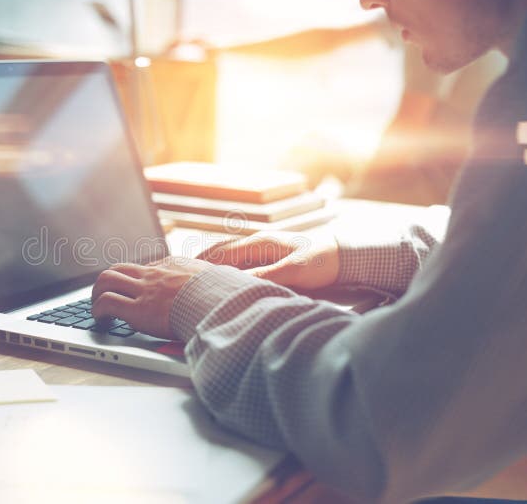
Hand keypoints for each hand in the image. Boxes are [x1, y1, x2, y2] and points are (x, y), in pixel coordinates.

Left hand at [91, 257, 211, 339]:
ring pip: (106, 280)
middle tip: (105, 297)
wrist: (220, 303)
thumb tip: (227, 279)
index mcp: (173, 266)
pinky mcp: (138, 310)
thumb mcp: (218, 277)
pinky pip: (107, 303)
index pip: (145, 268)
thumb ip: (212, 278)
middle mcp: (154, 275)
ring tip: (98, 309)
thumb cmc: (223, 295)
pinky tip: (100, 320)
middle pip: (118, 268)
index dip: (135, 281)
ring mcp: (144, 290)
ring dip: (97, 294)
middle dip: (107, 282)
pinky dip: (98, 311)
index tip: (134, 292)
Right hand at [196, 229, 338, 291]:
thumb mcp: (292, 272)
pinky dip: (228, 269)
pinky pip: (242, 263)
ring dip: (214, 265)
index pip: (222, 252)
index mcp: (260, 243)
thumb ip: (264, 276)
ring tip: (197, 278)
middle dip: (202, 262)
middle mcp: (259, 243)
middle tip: (182, 274)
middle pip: (222, 251)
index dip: (202, 262)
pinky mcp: (271, 259)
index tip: (184, 272)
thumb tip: (237, 282)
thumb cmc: (321, 263)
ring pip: (230, 257)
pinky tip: (224, 280)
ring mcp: (264, 250)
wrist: (344, 259)